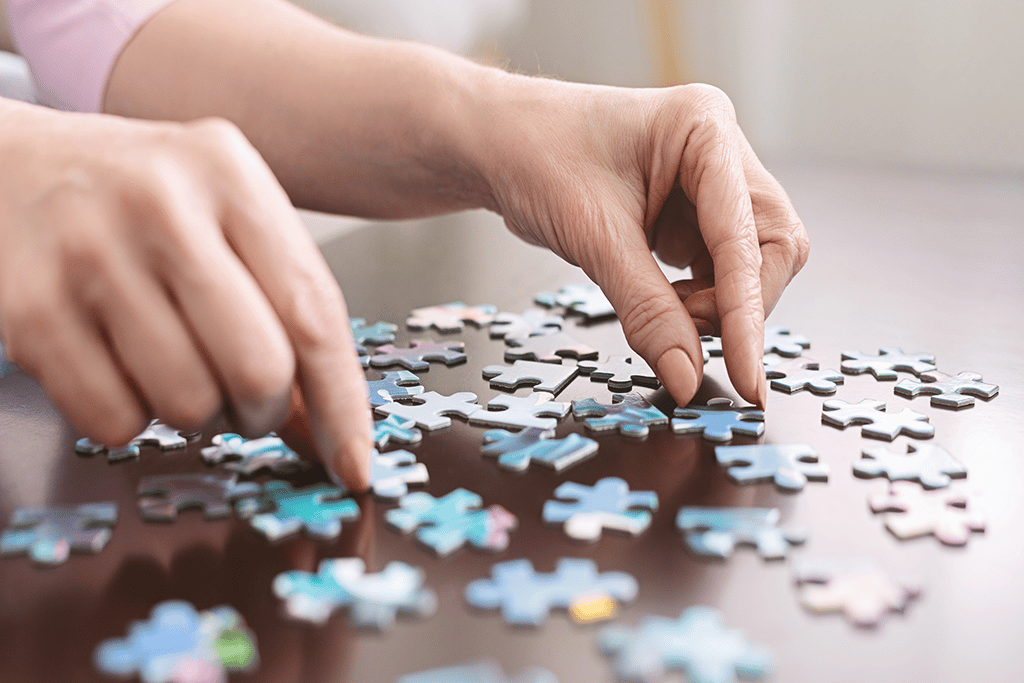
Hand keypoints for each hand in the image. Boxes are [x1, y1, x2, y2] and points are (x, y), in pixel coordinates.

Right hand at [0, 104, 371, 487]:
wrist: (10, 163)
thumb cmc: (140, 202)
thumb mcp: (225, 218)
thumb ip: (283, 307)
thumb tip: (330, 434)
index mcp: (229, 173)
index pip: (312, 313)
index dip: (342, 403)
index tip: (353, 464)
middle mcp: (161, 204)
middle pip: (257, 369)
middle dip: (262, 411)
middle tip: (245, 401)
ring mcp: (88, 252)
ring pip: (188, 404)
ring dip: (197, 414)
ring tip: (176, 367)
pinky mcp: (29, 308)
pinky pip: (114, 422)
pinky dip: (130, 418)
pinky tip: (119, 367)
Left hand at [477, 79, 808, 407]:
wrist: (498, 145)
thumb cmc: (536, 157)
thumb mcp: (592, 237)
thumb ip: (647, 310)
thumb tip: (687, 377)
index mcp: (705, 128)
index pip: (746, 237)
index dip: (746, 313)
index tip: (746, 375)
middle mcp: (720, 151)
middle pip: (772, 248)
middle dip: (738, 304)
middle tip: (687, 336)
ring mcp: (711, 184)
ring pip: (751, 265)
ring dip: (718, 306)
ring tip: (663, 311)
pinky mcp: (694, 215)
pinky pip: (721, 270)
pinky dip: (699, 301)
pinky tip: (661, 302)